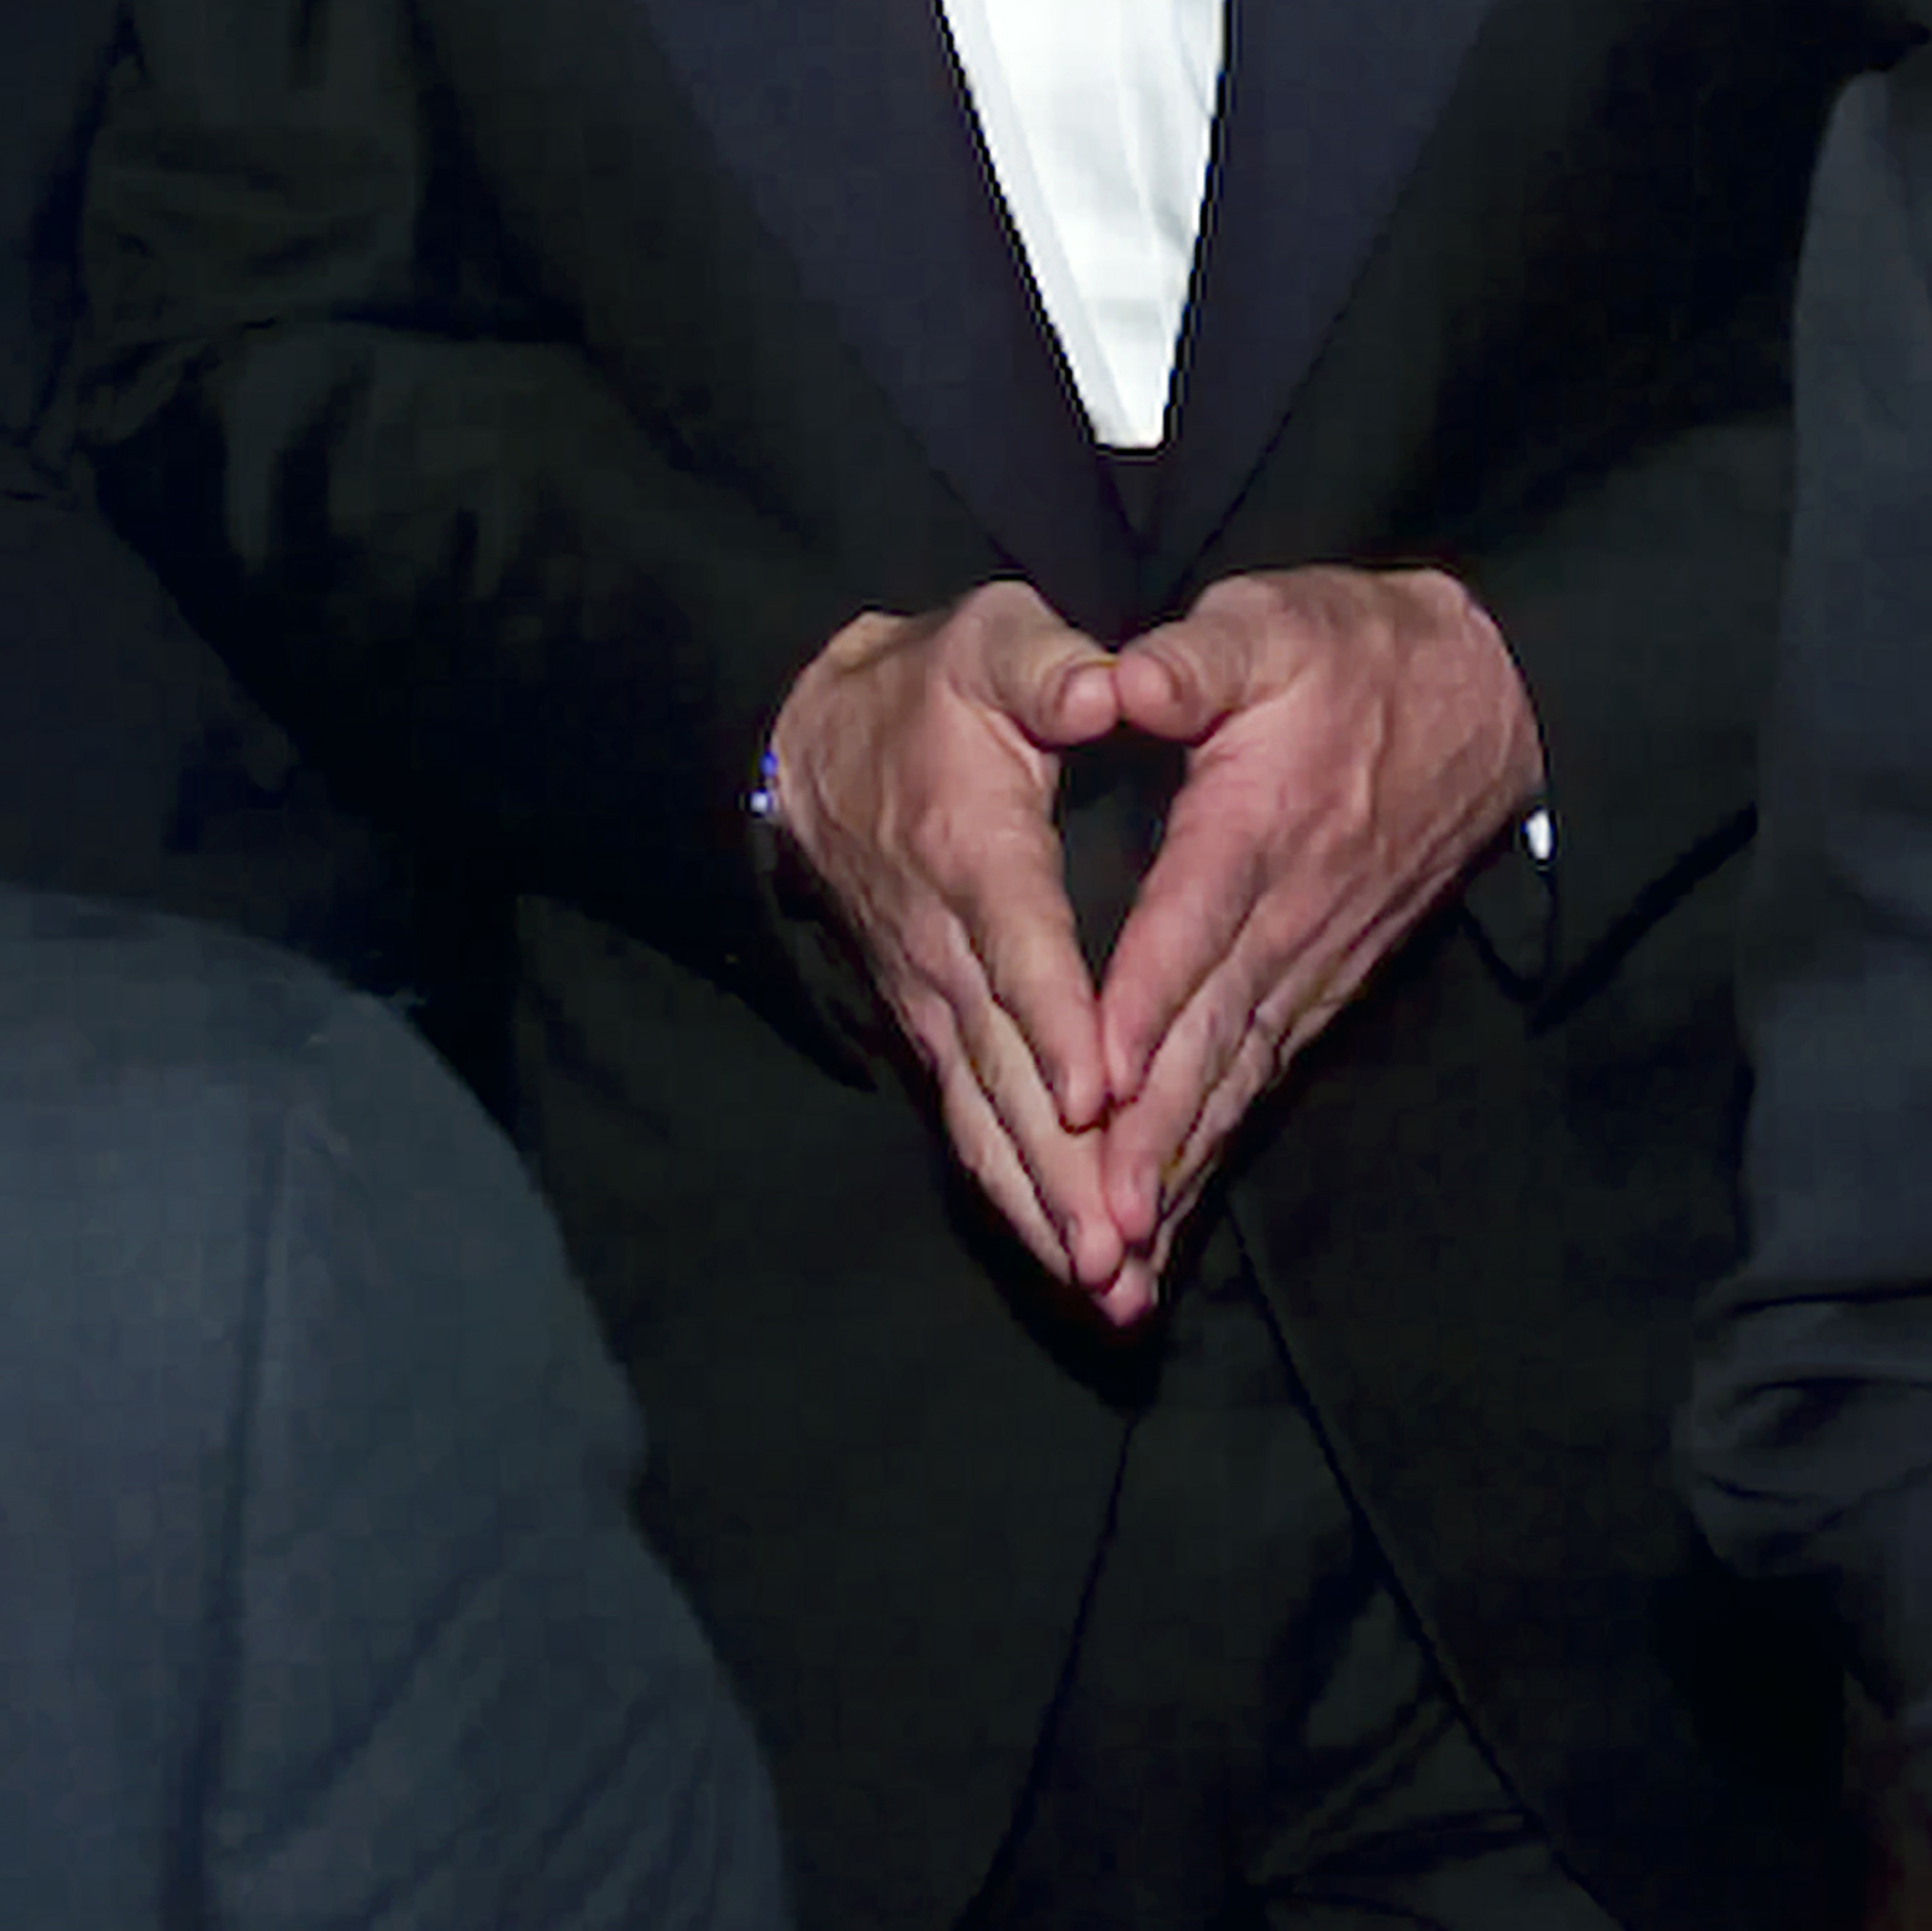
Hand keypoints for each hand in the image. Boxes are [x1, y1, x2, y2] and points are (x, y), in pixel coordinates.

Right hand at [761, 581, 1134, 1290]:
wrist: (814, 744)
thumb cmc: (930, 687)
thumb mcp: (990, 641)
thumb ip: (1047, 665)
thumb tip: (1103, 687)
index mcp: (973, 849)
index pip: (1019, 946)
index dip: (1055, 1019)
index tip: (1095, 1094)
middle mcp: (945, 948)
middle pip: (1004, 1069)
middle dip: (1060, 1166)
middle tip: (1117, 1251)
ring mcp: (932, 1002)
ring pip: (986, 1118)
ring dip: (1043, 1208)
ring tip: (1108, 1289)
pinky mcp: (932, 1033)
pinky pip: (972, 1128)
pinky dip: (1018, 1203)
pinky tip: (1070, 1270)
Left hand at [1087, 566, 1543, 1323]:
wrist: (1485, 700)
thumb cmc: (1352, 654)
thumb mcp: (1270, 622)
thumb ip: (1197, 657)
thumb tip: (1126, 676)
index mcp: (1257, 825)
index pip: (1189, 925)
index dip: (1141, 1002)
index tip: (1093, 1080)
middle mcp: (1287, 915)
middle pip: (1209, 1038)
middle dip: (1150, 1138)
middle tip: (1095, 1227)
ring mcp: (1312, 961)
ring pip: (1234, 1078)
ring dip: (1179, 1167)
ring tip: (1120, 1257)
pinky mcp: (1325, 985)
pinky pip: (1261, 1077)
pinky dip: (1214, 1146)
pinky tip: (1168, 1209)